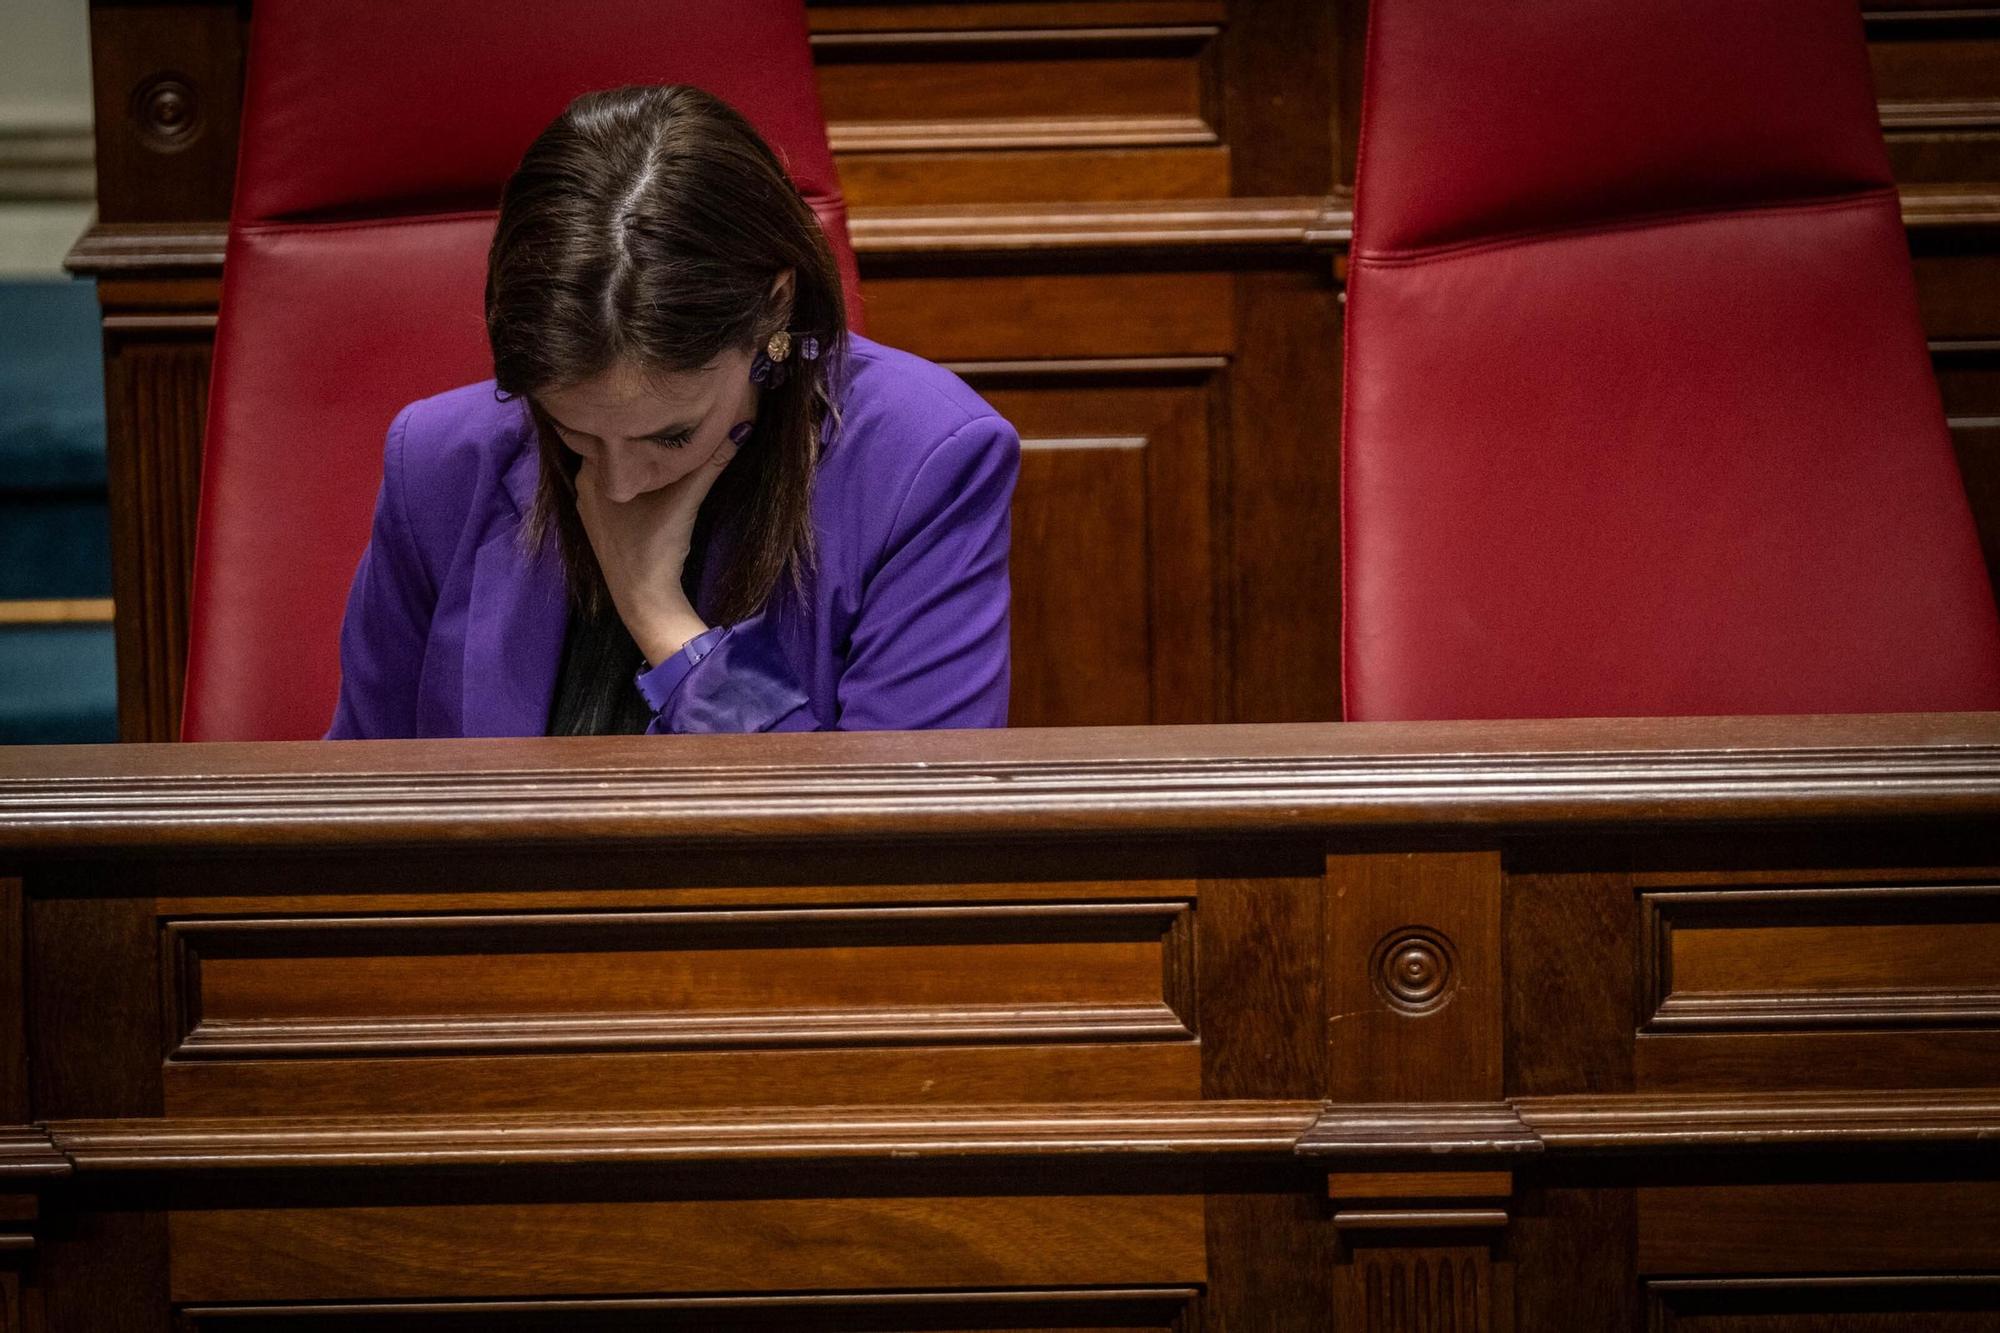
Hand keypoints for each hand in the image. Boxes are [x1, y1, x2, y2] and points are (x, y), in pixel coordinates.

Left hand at [574, 438, 737, 665]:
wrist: (643, 599)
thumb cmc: (655, 545)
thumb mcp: (686, 497)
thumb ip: (711, 461)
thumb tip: (740, 427)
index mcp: (592, 471)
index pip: (613, 428)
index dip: (638, 416)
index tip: (662, 408)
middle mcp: (584, 485)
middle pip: (615, 451)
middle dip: (641, 439)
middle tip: (670, 423)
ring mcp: (591, 507)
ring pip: (616, 472)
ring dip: (639, 462)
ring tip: (666, 447)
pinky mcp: (601, 525)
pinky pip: (616, 490)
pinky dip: (635, 482)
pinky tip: (656, 481)